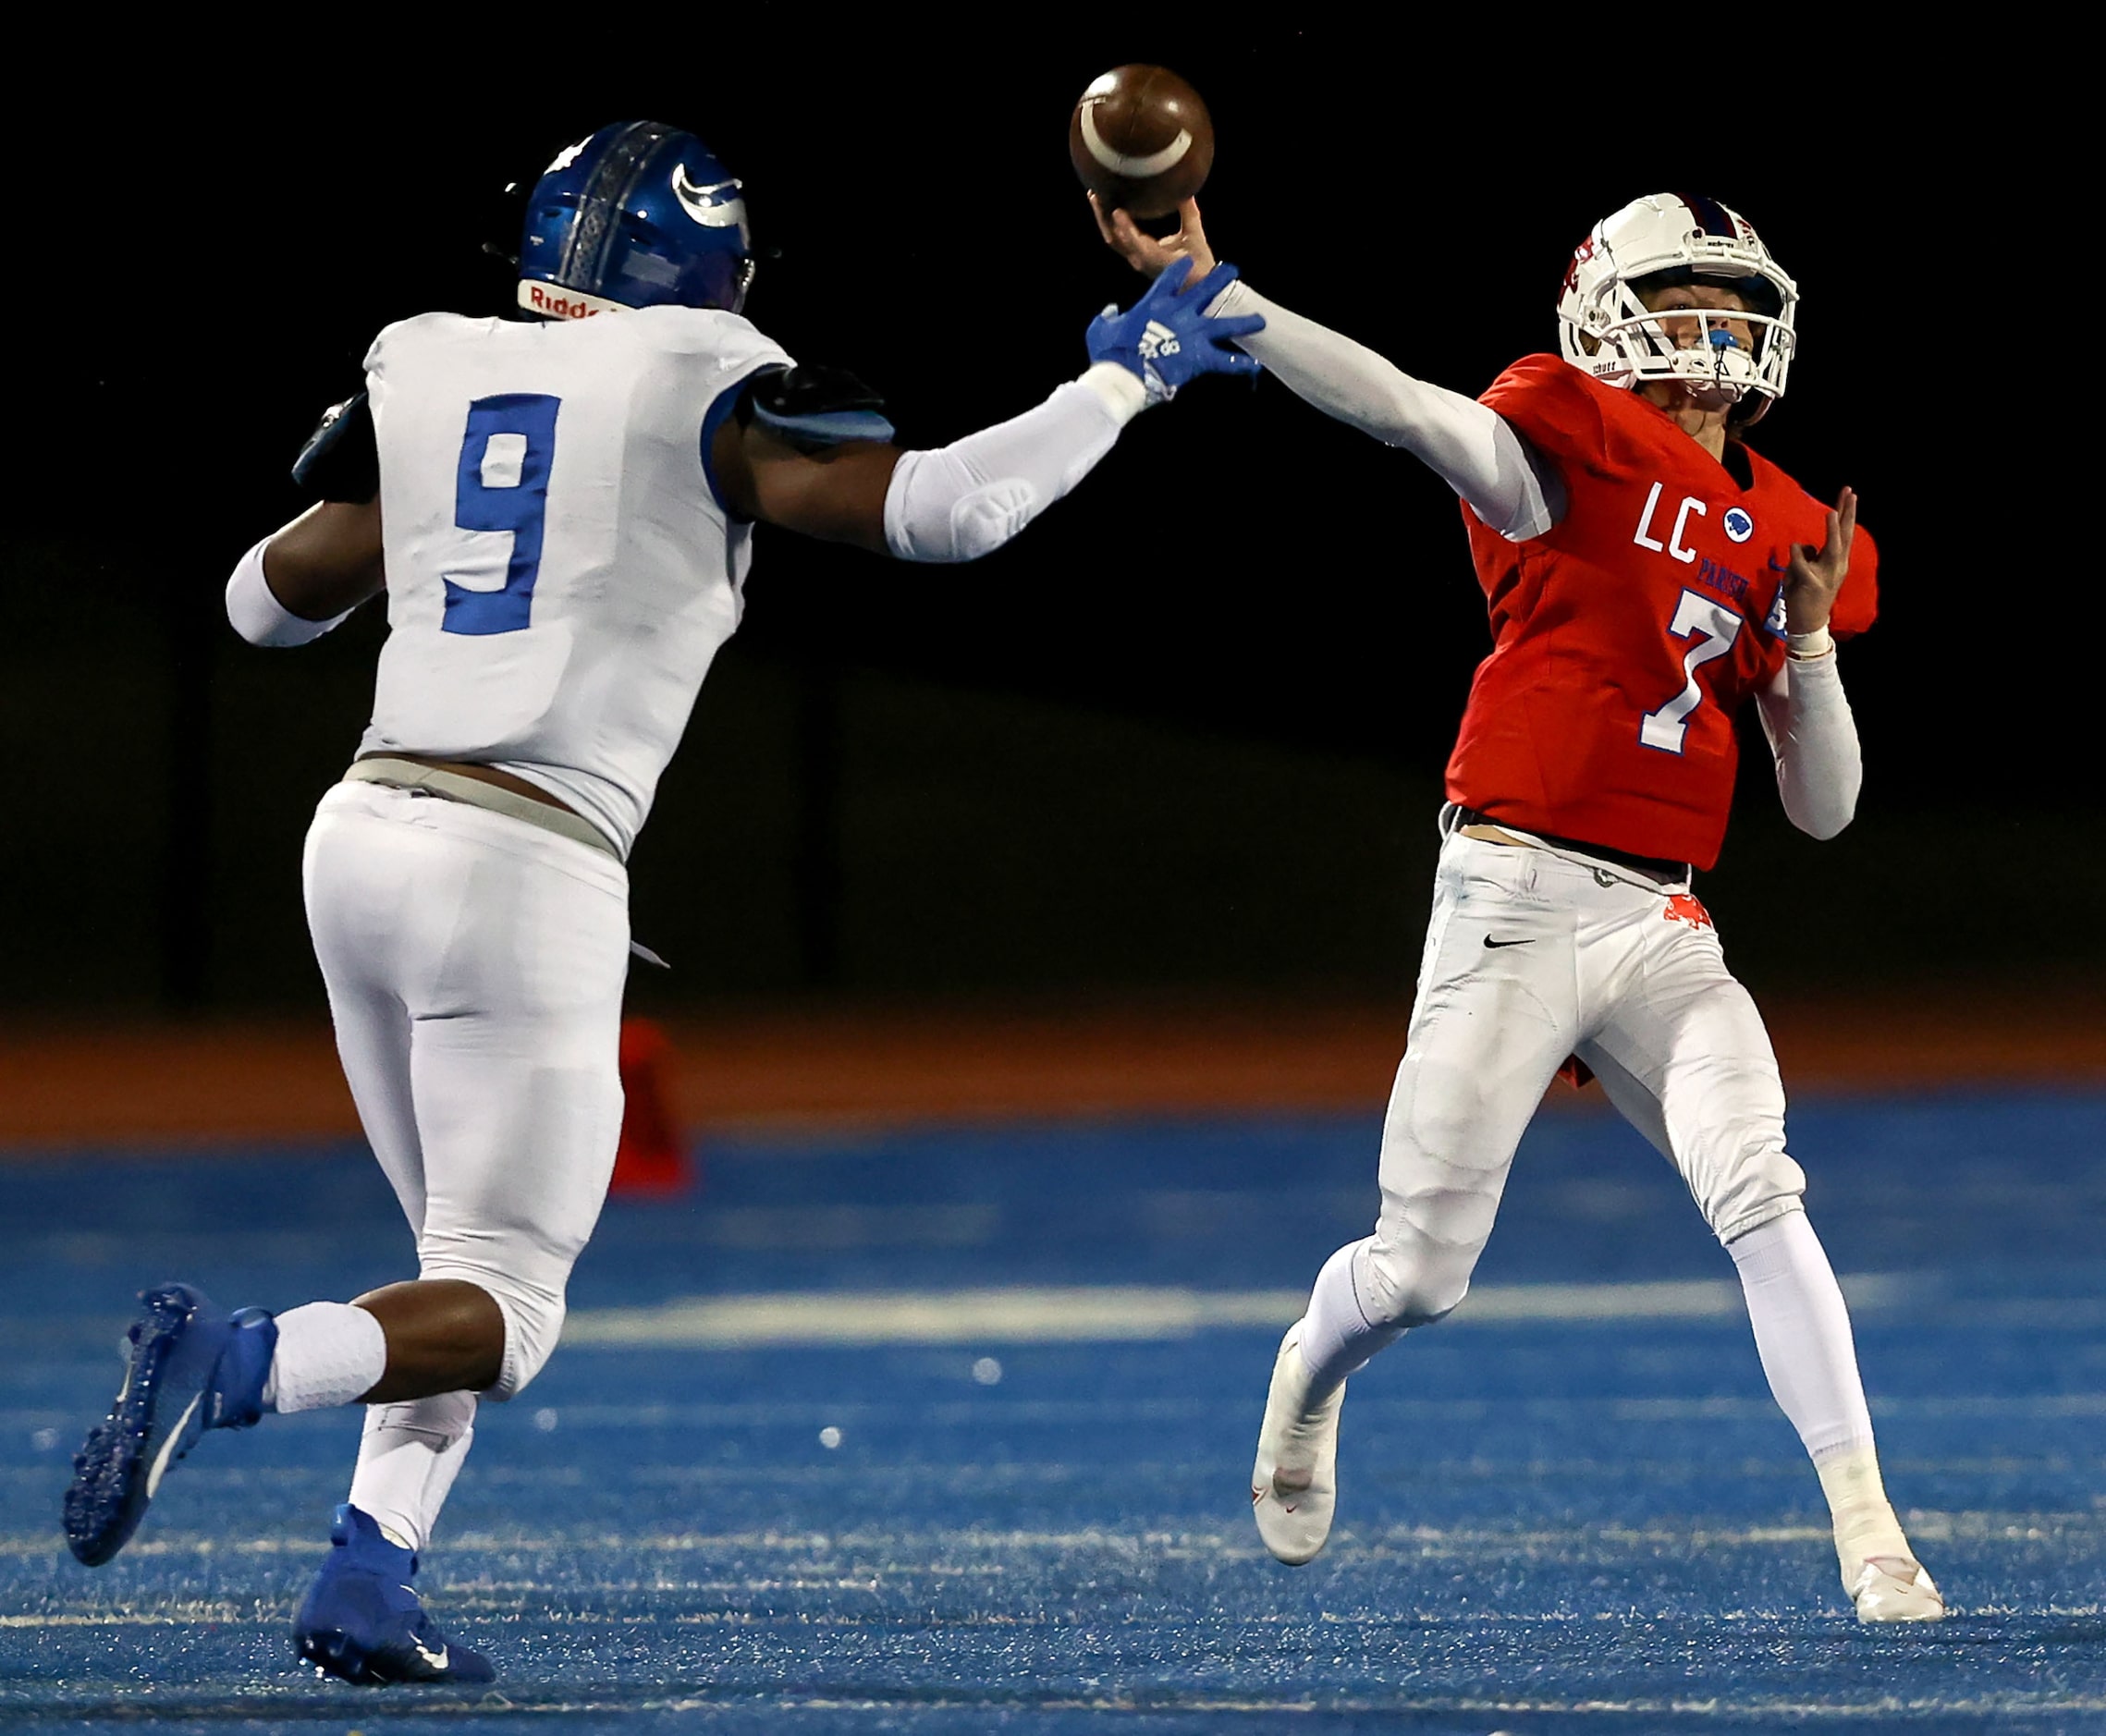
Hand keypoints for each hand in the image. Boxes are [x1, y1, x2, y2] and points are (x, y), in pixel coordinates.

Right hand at [1085, 258, 1263, 405]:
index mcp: (1155, 302)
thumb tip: (1110, 311)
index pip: (1171, 277)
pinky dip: (1239, 365)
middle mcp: (1179, 313)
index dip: (1181, 268)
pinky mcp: (1199, 358)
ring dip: (1243, 321)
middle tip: (1233, 269)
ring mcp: (1192, 334)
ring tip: (1260, 320)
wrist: (1124, 377)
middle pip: (1206, 289)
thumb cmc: (1109, 353)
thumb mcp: (1101, 328)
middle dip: (1220, 278)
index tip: (1188, 261)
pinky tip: (1255, 366)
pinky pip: (1224, 361)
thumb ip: (1108, 317)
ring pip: (1224, 323)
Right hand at [1091, 194, 1217, 281]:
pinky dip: (1125, 229)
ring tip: (1099, 199)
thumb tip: (1186, 190)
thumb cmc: (1198, 260)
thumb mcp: (1191, 229)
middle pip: (1111, 234)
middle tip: (1093, 192)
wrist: (1209, 279)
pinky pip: (1134, 244)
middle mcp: (1139, 256)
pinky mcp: (1152, 262)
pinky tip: (1118, 214)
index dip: (1108, 215)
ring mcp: (1143, 260)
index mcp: (1144, 249)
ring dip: (1105, 219)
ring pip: (1116, 240)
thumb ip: (1188, 211)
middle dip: (1099, 215)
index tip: (1101, 194)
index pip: (1119, 231)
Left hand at [1784, 487, 1856, 635]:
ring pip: (1830, 548)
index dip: (1847, 513)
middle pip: (1843, 535)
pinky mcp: (1811, 583)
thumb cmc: (1806, 595)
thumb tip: (1803, 546)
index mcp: (1838, 562)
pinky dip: (1796, 557)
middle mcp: (1836, 566)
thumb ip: (1809, 557)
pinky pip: (1801, 563)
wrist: (1808, 623)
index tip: (1851, 493)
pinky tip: (1792, 555)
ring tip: (1830, 512)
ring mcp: (1825, 575)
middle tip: (1849, 492)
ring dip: (1831, 530)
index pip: (1844, 533)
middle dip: (1846, 513)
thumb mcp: (1809, 572)